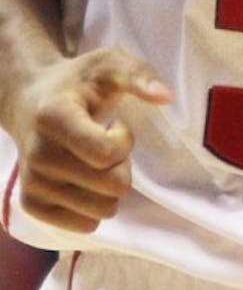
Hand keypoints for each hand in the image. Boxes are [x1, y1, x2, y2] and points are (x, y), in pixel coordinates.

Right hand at [10, 45, 170, 233]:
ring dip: (109, 187)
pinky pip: (84, 225)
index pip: (106, 153)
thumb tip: (165, 97)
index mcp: (54, 117)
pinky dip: (93, 205)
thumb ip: (137, 75)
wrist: (30, 102)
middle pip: (111, 186)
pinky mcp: (31, 206)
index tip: (115, 123)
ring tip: (92, 159)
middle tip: (106, 142)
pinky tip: (82, 177)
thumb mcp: (108, 64)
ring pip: (101, 211)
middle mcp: (38, 155)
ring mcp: (32, 184)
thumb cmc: (78, 82)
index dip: (124, 140)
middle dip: (121, 165)